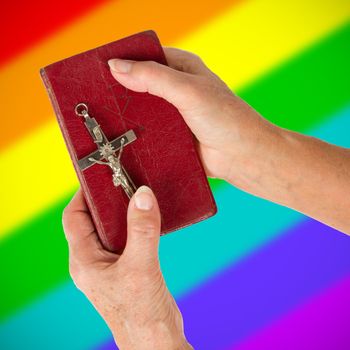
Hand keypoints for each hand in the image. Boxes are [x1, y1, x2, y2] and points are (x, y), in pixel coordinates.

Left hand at [62, 186, 192, 349]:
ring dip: (123, 212)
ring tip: (138, 195)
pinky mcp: (125, 267)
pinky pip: (126, 238)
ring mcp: (109, 264)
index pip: (74, 218)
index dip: (83, 195)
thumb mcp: (140, 266)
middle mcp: (93, 260)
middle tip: (124, 182)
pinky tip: (148, 218)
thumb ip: (142, 230)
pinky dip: (135, 224)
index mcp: (84, 261)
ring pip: (111, 229)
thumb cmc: (140, 312)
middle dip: (107, 200)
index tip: (99, 177)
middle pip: (92, 220)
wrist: (155, 340)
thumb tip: (142, 195)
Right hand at [107, 48, 349, 233]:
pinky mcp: (171, 137)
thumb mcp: (189, 91)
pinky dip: (134, 135)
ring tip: (99, 121)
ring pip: (141, 111)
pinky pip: (147, 133)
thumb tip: (116, 66)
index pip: (145, 57)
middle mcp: (175, 89)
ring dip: (125, 116)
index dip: (122, 61)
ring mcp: (172, 115)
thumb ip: (154, 77)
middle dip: (118, 91)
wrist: (243, 157)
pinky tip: (118, 140)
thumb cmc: (226, 119)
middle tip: (93, 98)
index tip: (97, 69)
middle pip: (139, 85)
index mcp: (181, 69)